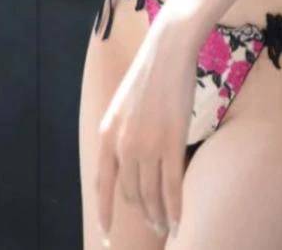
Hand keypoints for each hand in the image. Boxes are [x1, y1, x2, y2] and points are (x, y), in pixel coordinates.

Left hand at [95, 17, 197, 242]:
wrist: (168, 49)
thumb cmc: (150, 73)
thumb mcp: (123, 105)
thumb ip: (122, 133)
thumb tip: (128, 160)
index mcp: (107, 135)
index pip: (102, 185)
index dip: (105, 213)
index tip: (107, 235)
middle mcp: (122, 144)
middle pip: (131, 193)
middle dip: (142, 212)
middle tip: (154, 223)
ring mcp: (147, 144)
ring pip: (151, 195)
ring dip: (159, 216)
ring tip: (167, 227)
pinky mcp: (171, 141)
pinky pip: (172, 187)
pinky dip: (175, 209)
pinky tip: (179, 221)